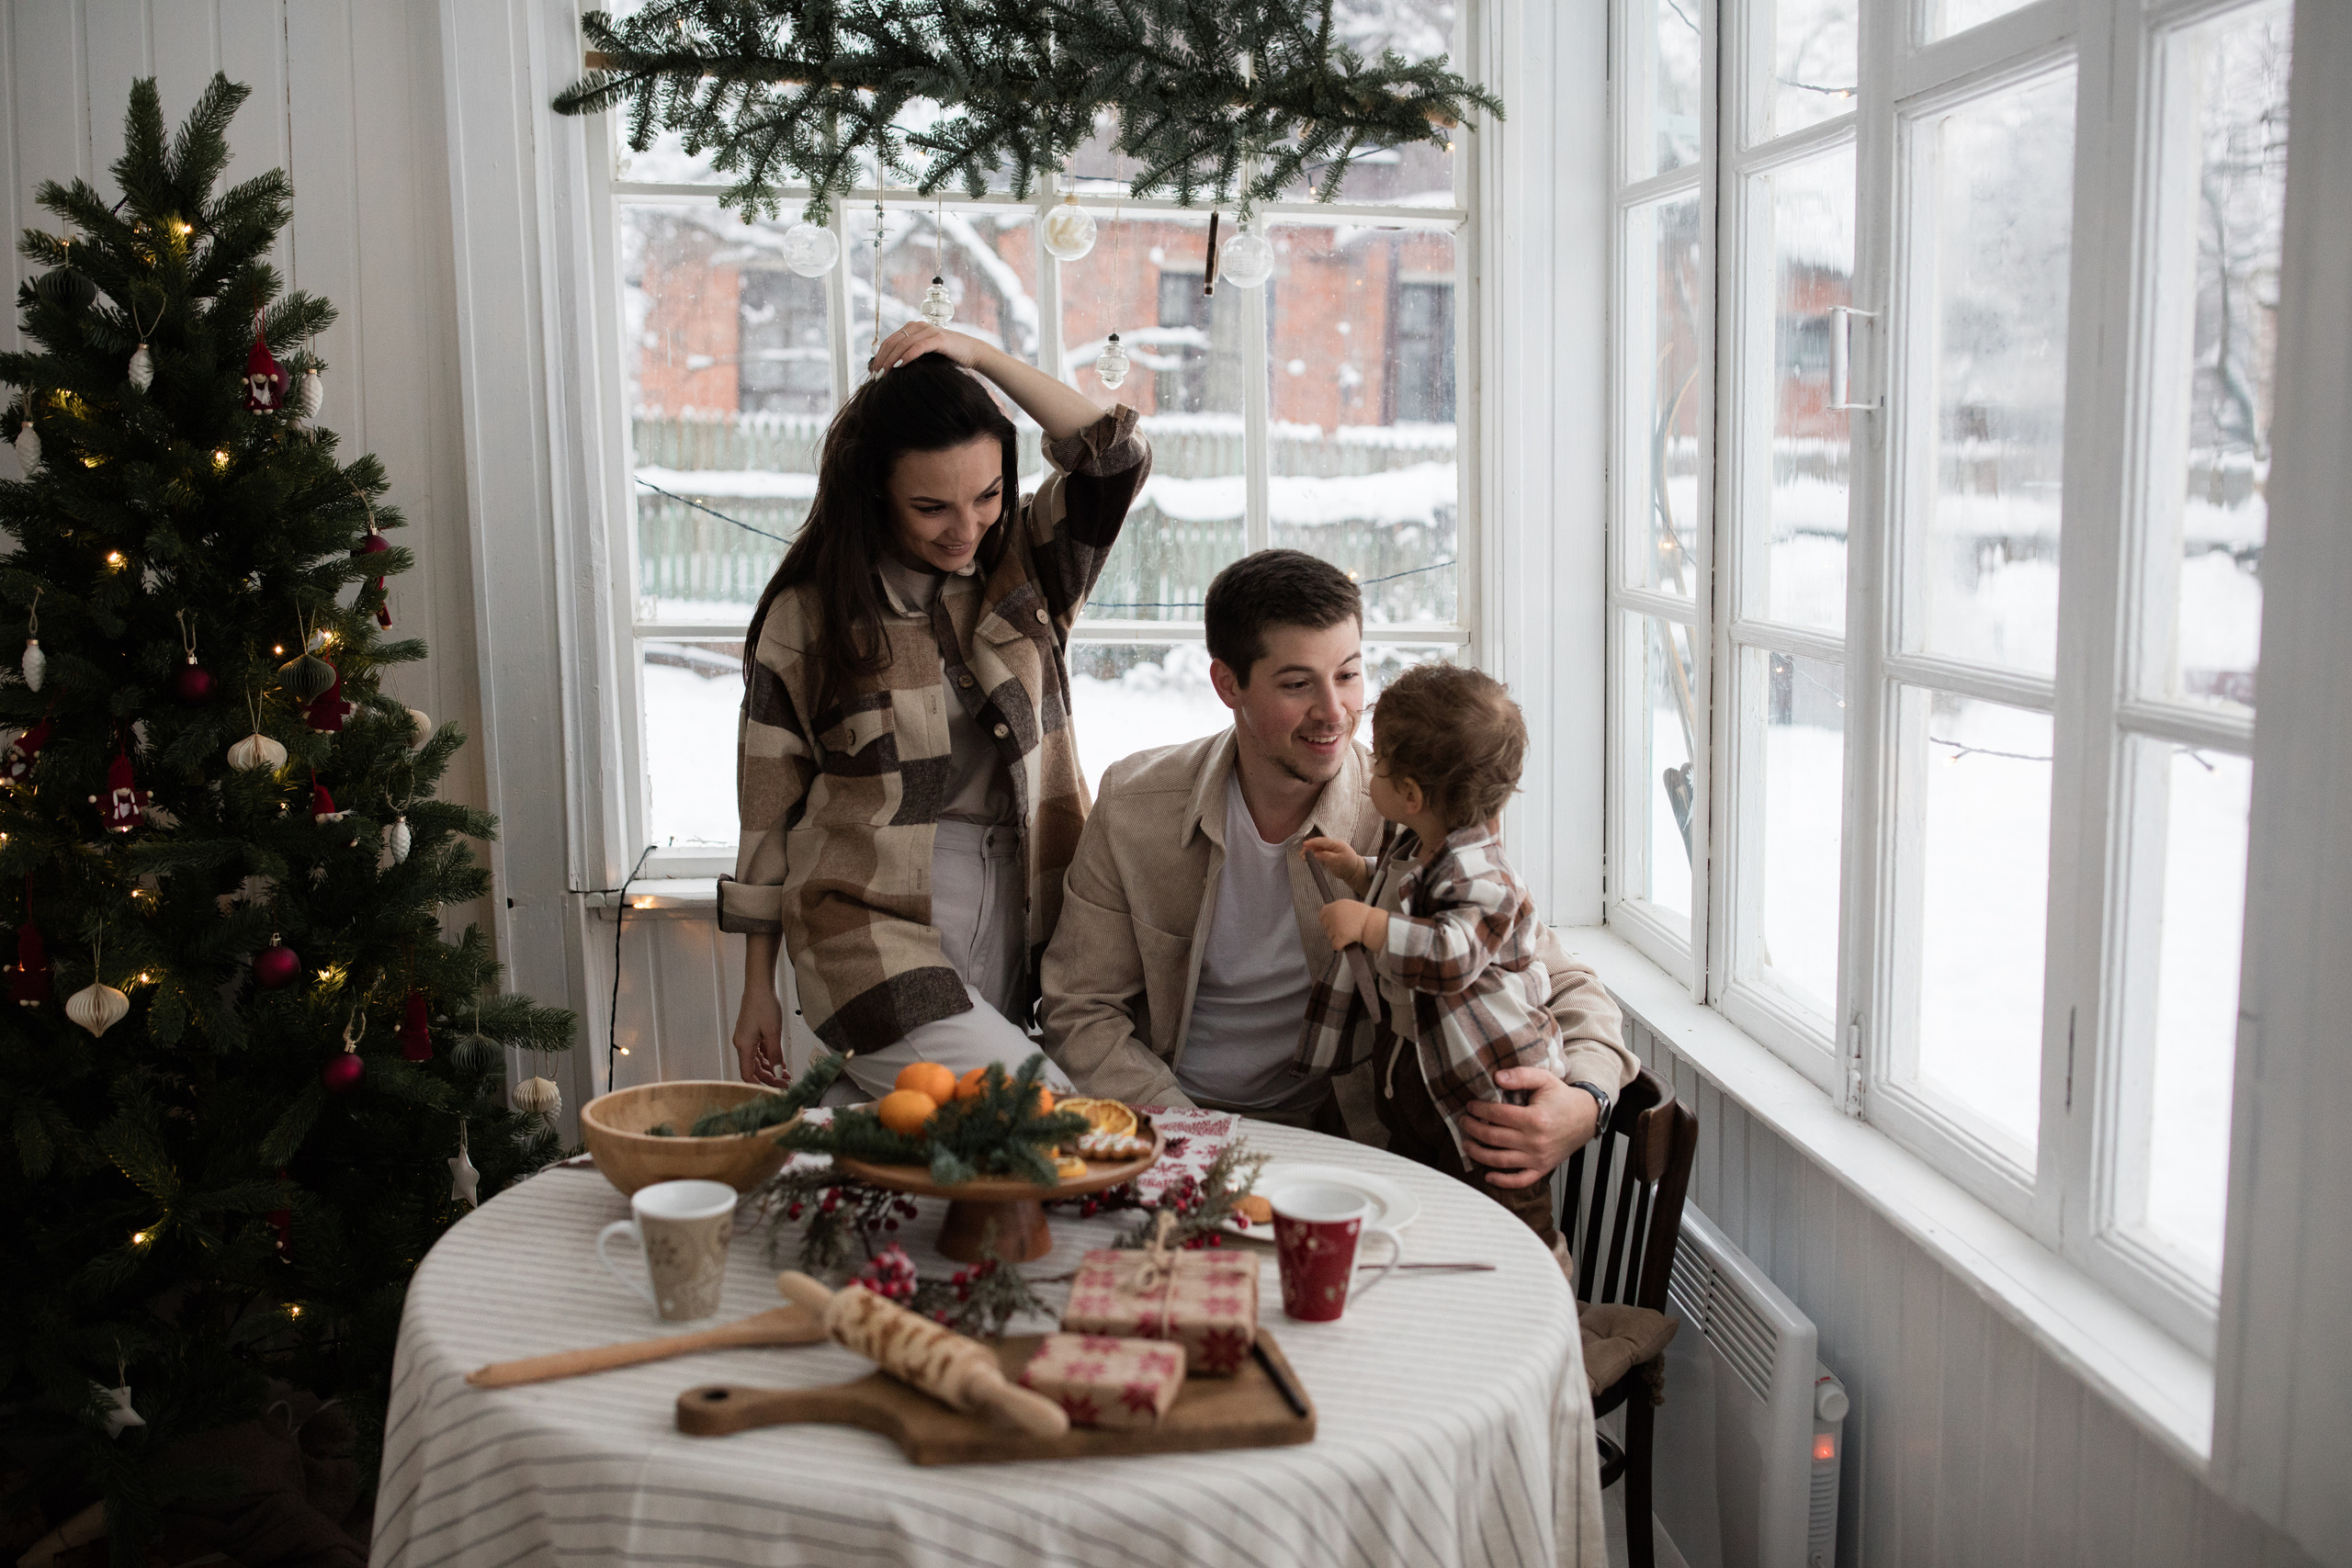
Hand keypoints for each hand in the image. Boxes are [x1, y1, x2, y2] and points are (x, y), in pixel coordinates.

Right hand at [732, 983, 791, 1088]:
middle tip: (786, 1083)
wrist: (760, 986)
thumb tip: (779, 1073)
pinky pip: (760, 1051)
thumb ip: (776, 1055)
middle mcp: (742, 1044)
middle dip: (770, 1077)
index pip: (748, 1074)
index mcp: (744, 1046)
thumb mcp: (773, 1032)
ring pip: (758, 1060)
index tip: (774, 1090)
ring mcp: (747, 1038)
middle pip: (754, 1069)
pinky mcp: (752, 1033)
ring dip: (772, 1068)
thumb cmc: (764, 1005)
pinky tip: (782, 1061)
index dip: (760, 1085)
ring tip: (787, 1074)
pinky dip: (771, 1057)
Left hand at [868, 321, 990, 373]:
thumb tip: (891, 369)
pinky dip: (907, 356)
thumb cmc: (948, 356)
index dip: (879, 356)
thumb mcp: (925, 355)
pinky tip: (899, 366)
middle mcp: (918, 326)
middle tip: (876, 376)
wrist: (972, 352)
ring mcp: (928, 330)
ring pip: (902, 344)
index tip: (874, 372)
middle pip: (892, 342)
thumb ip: (910, 356)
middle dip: (882, 360)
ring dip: (891, 360)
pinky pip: (918, 347)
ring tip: (884, 374)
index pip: (889, 341)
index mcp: (913, 328)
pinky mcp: (938, 338)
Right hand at [1301, 836, 1369, 896]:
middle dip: (1309, 847)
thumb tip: (1315, 854)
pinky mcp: (1328, 854)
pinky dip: (1312, 854)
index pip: (1322, 841)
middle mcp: (1332, 845)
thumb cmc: (1347, 865)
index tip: (1304, 845)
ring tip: (1302, 857)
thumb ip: (1326, 856)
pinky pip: (1319, 852)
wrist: (1354, 871)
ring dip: (1310, 851)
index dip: (1313, 842)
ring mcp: (1330, 849)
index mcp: (1336, 844)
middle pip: (1318, 844)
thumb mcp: (1337, 861)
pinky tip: (1307, 858)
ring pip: (1317, 848)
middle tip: (1301, 854)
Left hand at [1317, 898, 1385, 951]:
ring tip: (1350, 935)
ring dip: (1338, 938)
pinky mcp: (1339, 937)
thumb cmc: (1366, 917)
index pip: (1322, 914)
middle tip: (1345, 931)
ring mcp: (1336, 926)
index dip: (1327, 921)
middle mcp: (1334, 914)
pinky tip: (1348, 942)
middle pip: (1325, 927)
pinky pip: (1335, 945)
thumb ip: (1340, 911)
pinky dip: (1341, 946)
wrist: (1373, 924)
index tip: (1333, 925)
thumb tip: (1332, 917)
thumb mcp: (1351, 906)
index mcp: (1337, 905)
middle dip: (1333, 931)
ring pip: (1330, 937)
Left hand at [1459, 1068, 1597, 1188]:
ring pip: (1501, 1160)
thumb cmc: (1562, 1098)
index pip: (1498, 1115)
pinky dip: (1502, 1181)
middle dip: (1473, 1129)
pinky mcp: (1542, 1168)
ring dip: (1479, 1154)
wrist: (1586, 1118)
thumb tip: (1497, 1077)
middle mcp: (1535, 1141)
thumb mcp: (1544, 1079)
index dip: (1479, 1110)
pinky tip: (1487, 1175)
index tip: (1470, 1106)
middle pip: (1494, 1138)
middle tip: (1464, 1122)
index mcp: (1535, 1119)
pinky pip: (1520, 1180)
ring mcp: (1538, 1158)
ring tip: (1466, 1144)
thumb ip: (1521, 1075)